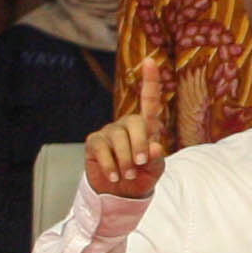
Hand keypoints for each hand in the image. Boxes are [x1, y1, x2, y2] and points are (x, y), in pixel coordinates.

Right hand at [85, 57, 168, 201]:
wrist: (120, 192)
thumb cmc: (142, 176)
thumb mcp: (154, 169)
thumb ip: (157, 158)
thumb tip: (156, 147)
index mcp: (147, 126)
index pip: (150, 101)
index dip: (150, 81)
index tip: (149, 61)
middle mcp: (127, 124)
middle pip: (136, 123)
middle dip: (140, 146)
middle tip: (140, 164)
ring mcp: (109, 131)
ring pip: (119, 139)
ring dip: (125, 160)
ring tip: (128, 174)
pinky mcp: (94, 141)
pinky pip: (102, 149)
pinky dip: (110, 165)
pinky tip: (114, 175)